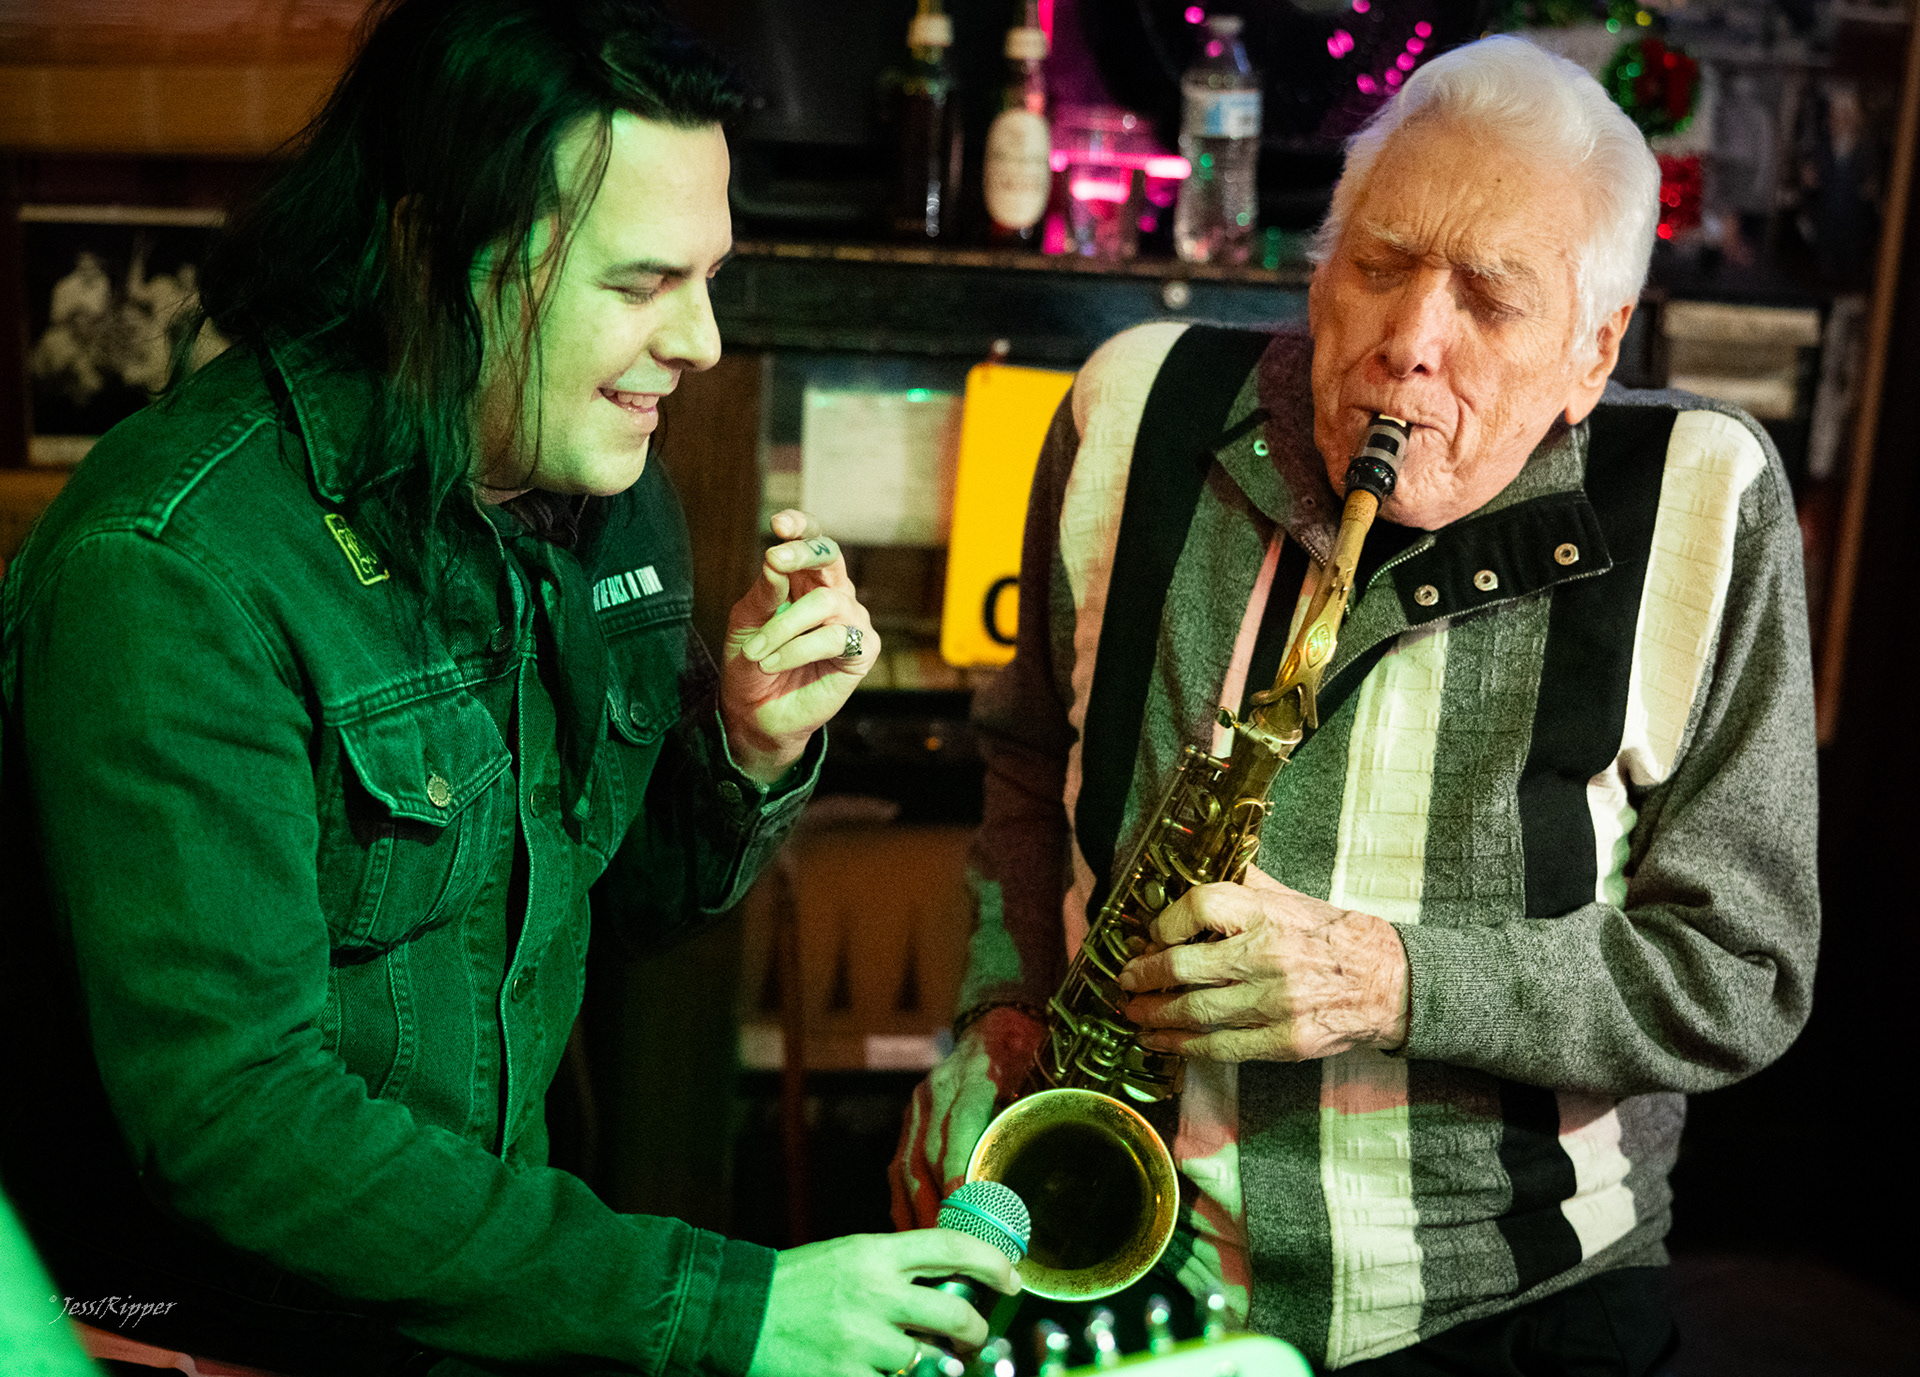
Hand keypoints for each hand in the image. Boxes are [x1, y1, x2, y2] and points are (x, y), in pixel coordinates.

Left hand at [722, 510, 878, 783]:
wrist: (756, 712)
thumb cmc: (752, 662)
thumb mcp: (747, 621)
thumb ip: (764, 591)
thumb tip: (775, 561)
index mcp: (806, 580)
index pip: (813, 541)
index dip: (802, 527)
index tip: (779, 525)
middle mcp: (834, 594)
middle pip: (831, 558)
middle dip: (803, 554)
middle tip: (774, 559)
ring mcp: (851, 622)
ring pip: (824, 602)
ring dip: (783, 626)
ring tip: (756, 651)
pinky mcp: (862, 651)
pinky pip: (834, 637)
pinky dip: (797, 649)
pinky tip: (774, 663)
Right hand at [746, 1229, 1020, 1376]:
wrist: (736, 1310)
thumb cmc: (797, 1282)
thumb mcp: (848, 1255)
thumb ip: (896, 1267)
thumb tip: (951, 1282)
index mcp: (875, 1253)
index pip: (952, 1248)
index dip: (992, 1263)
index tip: (1013, 1278)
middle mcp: (874, 1293)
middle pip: (955, 1316)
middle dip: (975, 1332)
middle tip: (973, 1337)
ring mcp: (861, 1340)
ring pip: (930, 1361)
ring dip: (935, 1366)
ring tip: (920, 1358)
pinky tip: (885, 1372)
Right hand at [889, 1008, 1045, 1229]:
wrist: (994, 1023)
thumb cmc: (1024, 1053)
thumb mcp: (1039, 1073)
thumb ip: (1039, 1117)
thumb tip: (1059, 1178)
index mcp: (975, 1074)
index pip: (963, 1122)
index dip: (959, 1166)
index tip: (964, 1205)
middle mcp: (938, 1090)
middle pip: (930, 1153)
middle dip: (939, 1203)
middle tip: (953, 1247)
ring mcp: (920, 1106)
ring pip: (908, 1165)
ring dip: (919, 1210)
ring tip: (932, 1252)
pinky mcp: (911, 1120)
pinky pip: (899, 1166)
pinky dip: (905, 1201)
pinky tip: (913, 1231)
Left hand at [1117, 865, 1409, 1061]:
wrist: (1390, 982)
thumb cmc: (1334, 936)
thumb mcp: (1290, 898)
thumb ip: (1244, 883)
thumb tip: (1194, 866)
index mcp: (1267, 912)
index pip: (1198, 905)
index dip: (1165, 922)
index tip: (1152, 935)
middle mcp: (1267, 955)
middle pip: (1184, 966)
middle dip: (1144, 977)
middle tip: (1125, 981)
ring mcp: (1275, 1002)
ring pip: (1195, 1012)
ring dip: (1155, 1017)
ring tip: (1134, 1014)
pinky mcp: (1283, 1042)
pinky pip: (1220, 1048)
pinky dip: (1183, 1047)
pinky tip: (1162, 1043)